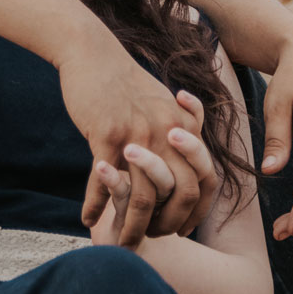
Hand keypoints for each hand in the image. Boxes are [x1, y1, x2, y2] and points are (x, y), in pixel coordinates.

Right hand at [57, 34, 209, 244]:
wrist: (92, 53)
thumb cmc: (124, 80)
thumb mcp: (162, 100)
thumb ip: (182, 123)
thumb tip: (188, 147)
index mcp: (184, 128)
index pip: (204, 180)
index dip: (196, 210)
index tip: (182, 229)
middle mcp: (167, 132)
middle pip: (177, 194)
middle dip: (166, 224)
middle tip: (150, 239)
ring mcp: (137, 134)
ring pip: (139, 195)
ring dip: (129, 225)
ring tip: (118, 241)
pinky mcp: (106, 133)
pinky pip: (103, 181)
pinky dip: (95, 205)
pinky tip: (89, 218)